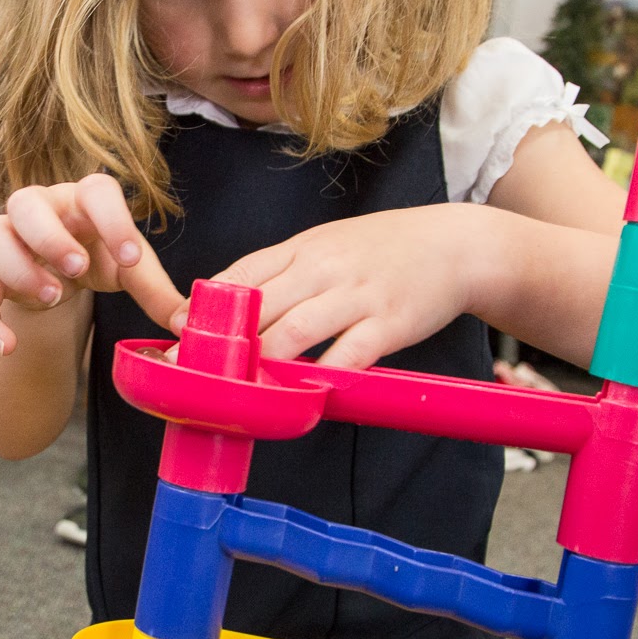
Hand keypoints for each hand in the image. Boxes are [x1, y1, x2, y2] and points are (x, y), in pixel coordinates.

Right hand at [0, 174, 185, 354]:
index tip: (132, 259)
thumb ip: (158, 294)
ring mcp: (8, 236)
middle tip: (77, 269)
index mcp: (83, 199)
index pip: (96, 190)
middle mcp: (40, 208)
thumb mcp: (131, 272)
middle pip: (27, 201)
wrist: (60, 272)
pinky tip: (7, 346)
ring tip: (53, 297)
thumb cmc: (100, 257)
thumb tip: (191, 325)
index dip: (113, 221)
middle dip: (50, 236)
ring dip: (19, 269)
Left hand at [208, 204, 490, 367]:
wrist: (455, 244)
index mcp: (302, 248)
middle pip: (259, 307)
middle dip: (225, 345)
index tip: (181, 334)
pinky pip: (348, 355)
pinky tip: (305, 393)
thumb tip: (230, 301)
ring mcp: (356, 295)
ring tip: (243, 390)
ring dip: (264, 364)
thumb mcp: (328, 245)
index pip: (241, 274)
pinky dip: (322, 377)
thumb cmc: (384, 249)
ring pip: (294, 332)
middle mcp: (324, 268)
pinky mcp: (388, 323)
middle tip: (201, 375)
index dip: (207, 307)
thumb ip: (283, 272)